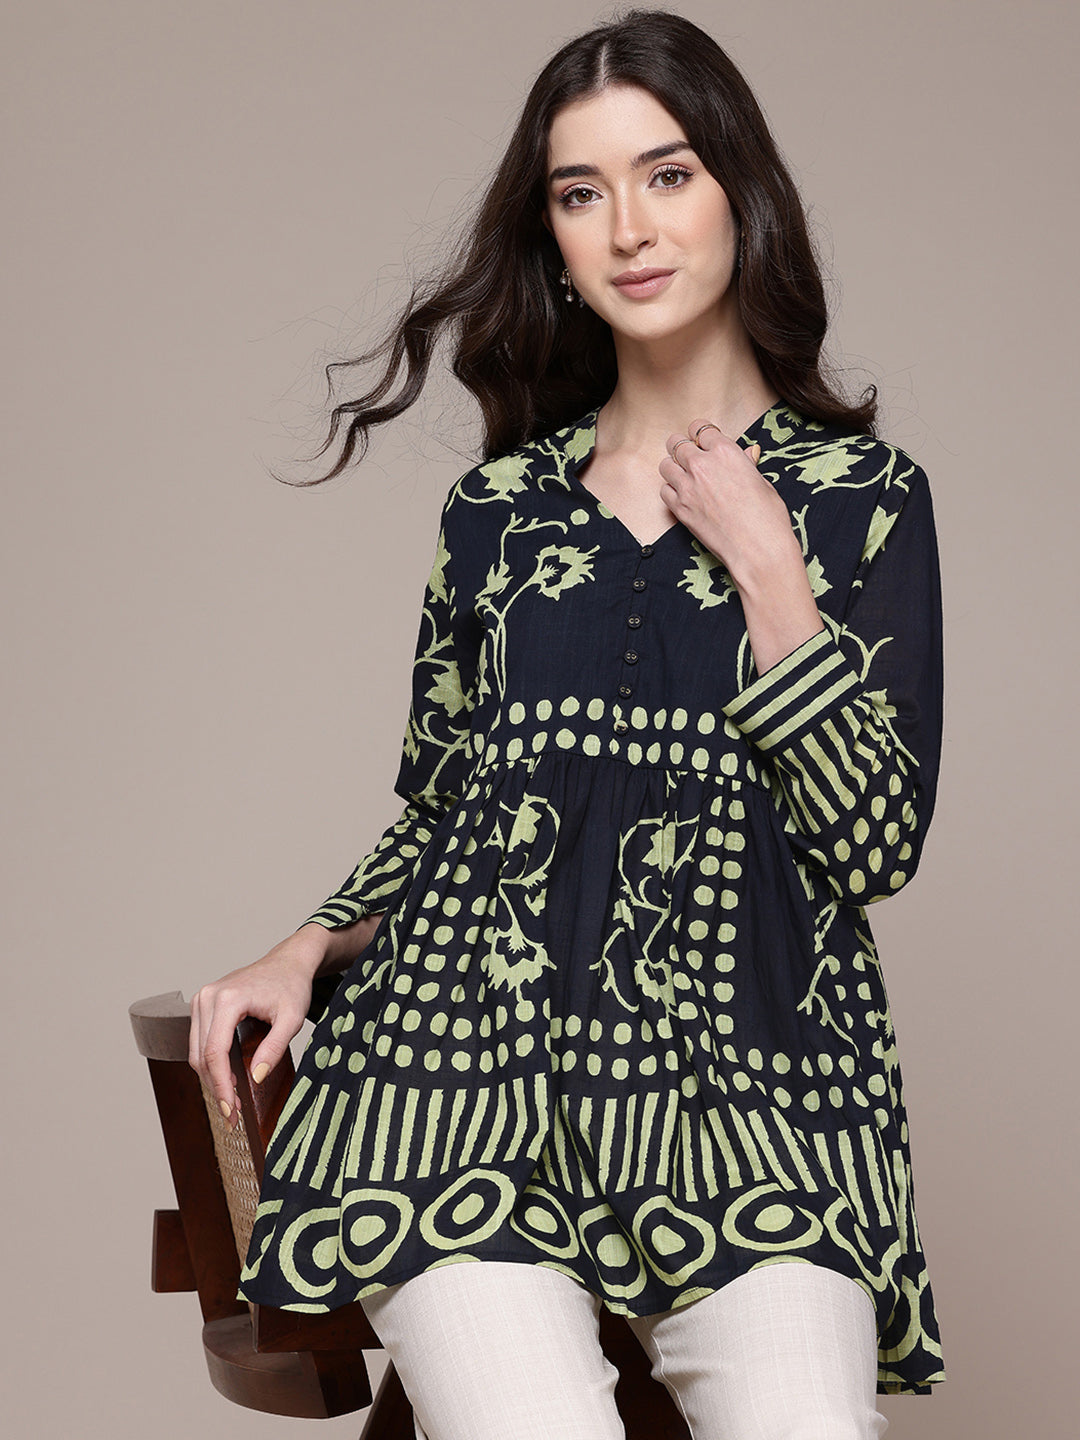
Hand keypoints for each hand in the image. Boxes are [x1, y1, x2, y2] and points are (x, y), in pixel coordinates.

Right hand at [188, 914, 384, 1129]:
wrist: (288, 962)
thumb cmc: (292, 986)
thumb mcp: (293, 1018)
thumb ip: (274, 1048)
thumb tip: (254, 1077)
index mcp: (227, 999)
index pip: (215, 1052)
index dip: (221, 1086)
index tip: (230, 1111)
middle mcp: (207, 997)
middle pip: (201, 1055)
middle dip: (216, 1088)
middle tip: (233, 1116)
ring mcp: (202, 999)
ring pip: (196, 1051)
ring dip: (211, 1079)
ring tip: (231, 1102)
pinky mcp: (203, 1005)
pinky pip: (199, 1041)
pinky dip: (211, 1064)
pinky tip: (226, 1081)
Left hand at [659, 418, 823, 674]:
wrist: (758, 549)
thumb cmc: (768, 516)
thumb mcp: (762, 482)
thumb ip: (746, 464)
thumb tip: (748, 452)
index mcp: (726, 451)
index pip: (701, 428)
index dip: (701, 434)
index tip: (703, 442)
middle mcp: (703, 465)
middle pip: (677, 442)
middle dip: (682, 446)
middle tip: (689, 456)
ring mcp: (688, 487)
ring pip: (665, 464)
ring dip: (673, 467)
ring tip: (684, 475)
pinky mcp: (680, 509)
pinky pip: (664, 490)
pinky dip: (670, 490)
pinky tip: (682, 495)